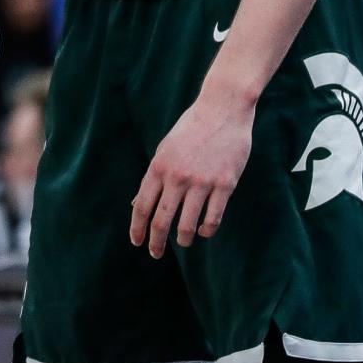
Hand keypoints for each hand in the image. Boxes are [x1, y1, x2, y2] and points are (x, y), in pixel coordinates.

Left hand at [130, 89, 253, 257]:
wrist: (223, 108)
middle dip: (156, 242)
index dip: (137, 229)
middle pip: (161, 221)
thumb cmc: (192, 128)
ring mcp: (202, 182)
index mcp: (159, 166)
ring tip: (183, 241)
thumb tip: (138, 205)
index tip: (137, 242)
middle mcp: (177, 177)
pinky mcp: (225, 184)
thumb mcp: (166, 149)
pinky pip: (213, 219)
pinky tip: (204, 230)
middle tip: (155, 253)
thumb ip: (154, 177)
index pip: (142, 206)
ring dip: (183, 239)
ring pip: (187, 226)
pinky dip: (206, 230)